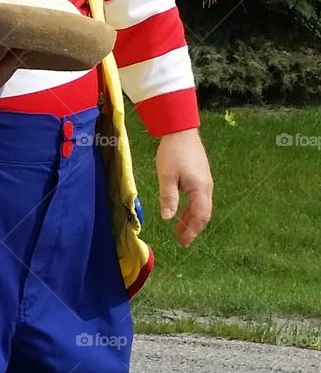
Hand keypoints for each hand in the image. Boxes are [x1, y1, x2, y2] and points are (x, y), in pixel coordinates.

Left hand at [156, 128, 212, 246]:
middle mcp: (206, 187)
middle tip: (182, 240)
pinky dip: (191, 209)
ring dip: (190, 219)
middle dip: (193, 228)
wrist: (181, 131)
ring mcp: (205, 182)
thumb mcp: (166, 175)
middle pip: (203, 213)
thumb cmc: (173, 152)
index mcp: (200, 188)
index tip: (184, 241)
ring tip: (178, 229)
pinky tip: (180, 211)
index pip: (200, 215)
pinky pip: (199, 199)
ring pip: (201, 206)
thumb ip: (168, 197)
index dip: (192, 230)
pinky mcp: (201, 177)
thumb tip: (168, 218)